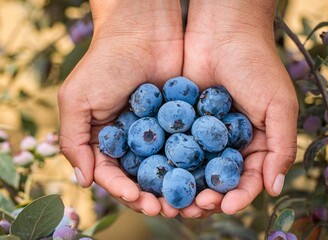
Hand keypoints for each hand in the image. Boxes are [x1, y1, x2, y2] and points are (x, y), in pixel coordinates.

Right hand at [57, 0, 182, 216]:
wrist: (143, 30)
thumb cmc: (106, 63)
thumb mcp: (77, 100)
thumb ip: (73, 141)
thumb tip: (83, 181)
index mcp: (104, 138)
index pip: (112, 173)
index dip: (123, 190)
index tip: (139, 200)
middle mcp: (131, 139)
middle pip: (141, 176)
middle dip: (151, 195)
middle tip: (166, 208)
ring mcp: (156, 131)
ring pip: (165, 167)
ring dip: (173, 186)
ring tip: (186, 200)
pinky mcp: (180, 122)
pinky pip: (185, 147)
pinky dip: (191, 164)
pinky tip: (201, 176)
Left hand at [158, 1, 297, 217]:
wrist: (223, 31)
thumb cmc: (257, 65)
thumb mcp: (279, 106)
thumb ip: (281, 147)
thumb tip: (275, 188)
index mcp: (255, 143)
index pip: (247, 179)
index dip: (237, 196)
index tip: (223, 205)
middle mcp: (228, 143)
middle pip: (217, 180)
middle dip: (206, 197)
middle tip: (192, 208)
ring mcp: (203, 134)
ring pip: (193, 169)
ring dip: (185, 187)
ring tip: (173, 200)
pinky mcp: (182, 123)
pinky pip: (175, 147)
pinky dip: (168, 163)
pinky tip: (158, 174)